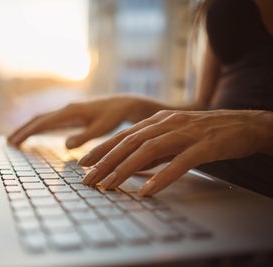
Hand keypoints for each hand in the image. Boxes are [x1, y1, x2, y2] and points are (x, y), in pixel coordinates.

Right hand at [8, 95, 163, 148]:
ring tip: (16, 139)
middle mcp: (66, 110)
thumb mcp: (101, 128)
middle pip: (39, 119)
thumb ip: (84, 137)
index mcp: (70, 112)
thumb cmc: (114, 117)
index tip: (15, 141)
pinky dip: (40, 128)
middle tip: (9, 142)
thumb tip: (65, 145)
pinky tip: (36, 134)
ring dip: (29, 129)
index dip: (28, 132)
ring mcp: (68, 111)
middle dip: (23, 130)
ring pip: (43, 119)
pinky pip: (51, 121)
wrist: (123, 104)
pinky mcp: (72, 115)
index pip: (43, 122)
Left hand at [78, 109, 272, 195]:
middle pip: (130, 143)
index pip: (123, 135)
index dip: (101, 149)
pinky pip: (180, 162)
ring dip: (125, 169)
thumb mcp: (173, 136)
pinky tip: (148, 190)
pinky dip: (162, 176)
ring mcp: (185, 133)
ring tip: (109, 186)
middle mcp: (167, 124)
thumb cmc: (205, 132)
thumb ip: (153, 149)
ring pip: (149, 151)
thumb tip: (131, 166)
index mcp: (157, 121)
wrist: (243, 124)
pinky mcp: (204, 145)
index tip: (83, 163)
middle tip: (88, 179)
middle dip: (105, 162)